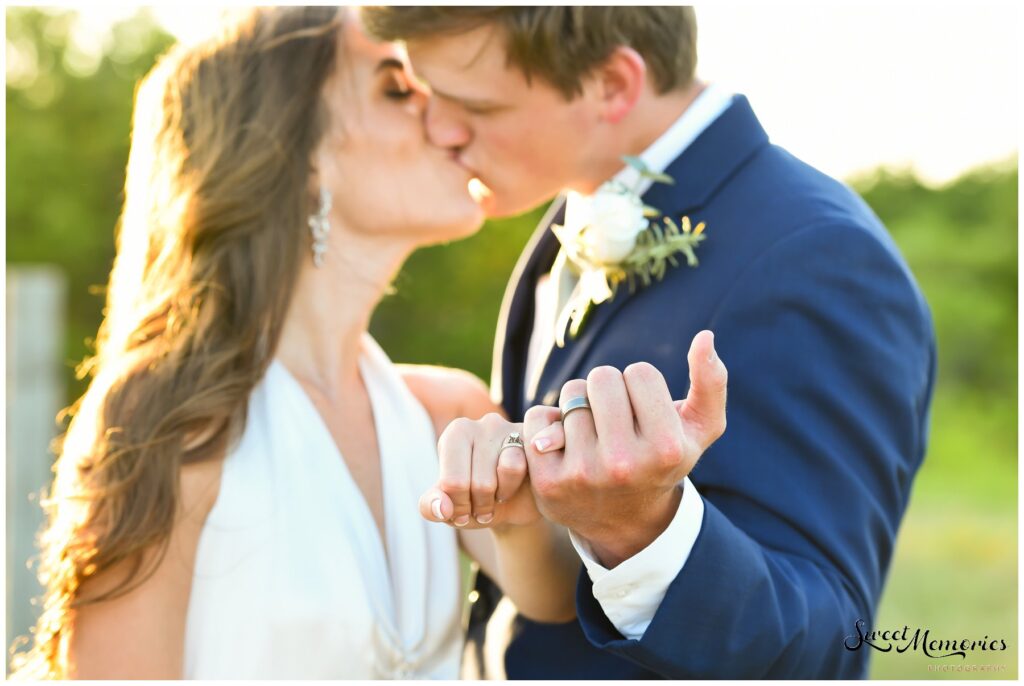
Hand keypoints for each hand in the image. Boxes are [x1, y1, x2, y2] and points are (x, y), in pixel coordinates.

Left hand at [419, 413, 543, 529]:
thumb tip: (442, 509)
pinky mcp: (531, 438)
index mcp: (455, 434)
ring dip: (500, 496)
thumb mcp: (447, 509)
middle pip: (480, 481)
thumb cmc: (473, 501)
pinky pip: (522, 466)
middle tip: (481, 508)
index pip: (452, 482)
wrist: (512, 505)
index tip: (461, 511)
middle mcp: (480, 424)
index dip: (458, 508)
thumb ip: (431, 507)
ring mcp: (509, 428)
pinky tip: (514, 487)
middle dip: (480, 505)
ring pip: (506, 471)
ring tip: (497, 496)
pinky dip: (515, 487)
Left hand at [524, 330, 727, 566]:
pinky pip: (535, 417)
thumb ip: (711, 382)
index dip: (640, 386)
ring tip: (593, 433)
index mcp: (665, 448)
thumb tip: (704, 337)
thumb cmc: (663, 459)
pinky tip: (564, 443)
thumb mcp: (699, 429)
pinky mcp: (547, 482)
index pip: (640, 372)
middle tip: (614, 417)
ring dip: (580, 405)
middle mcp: (624, 463)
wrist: (625, 521)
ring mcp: (583, 474)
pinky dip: (546, 421)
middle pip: (602, 378)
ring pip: (570, 395)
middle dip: (608, 390)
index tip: (643, 412)